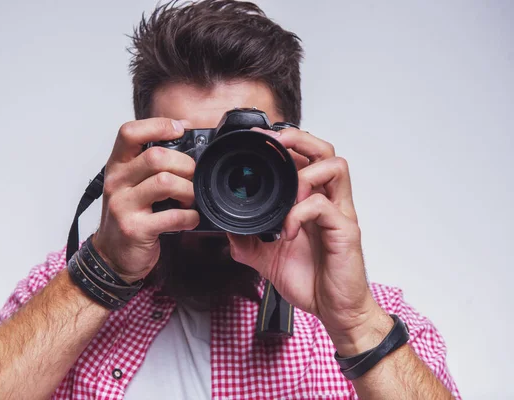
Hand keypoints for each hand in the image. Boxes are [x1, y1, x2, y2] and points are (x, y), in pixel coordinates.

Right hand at [92, 118, 199, 282]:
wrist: (111, 256)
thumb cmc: (127, 216)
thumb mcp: (131, 184)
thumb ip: (150, 165)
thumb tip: (185, 138)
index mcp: (117, 166)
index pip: (129, 132)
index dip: (157, 125)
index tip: (178, 130)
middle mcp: (117, 182)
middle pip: (156, 156)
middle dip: (185, 165)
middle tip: (193, 177)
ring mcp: (123, 206)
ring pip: (165, 182)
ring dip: (189, 190)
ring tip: (190, 199)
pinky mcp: (135, 229)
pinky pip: (172, 216)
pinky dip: (189, 217)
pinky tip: (190, 219)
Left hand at [228, 127, 391, 353]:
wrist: (335, 310)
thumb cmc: (311, 280)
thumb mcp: (268, 258)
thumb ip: (248, 241)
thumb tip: (226, 229)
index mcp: (312, 202)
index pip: (305, 158)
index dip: (285, 142)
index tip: (259, 138)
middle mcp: (329, 202)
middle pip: (325, 151)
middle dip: (299, 138)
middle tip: (275, 143)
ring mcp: (339, 214)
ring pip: (335, 167)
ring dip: (305, 172)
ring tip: (288, 192)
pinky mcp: (345, 231)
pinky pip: (324, 207)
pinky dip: (300, 213)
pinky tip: (286, 232)